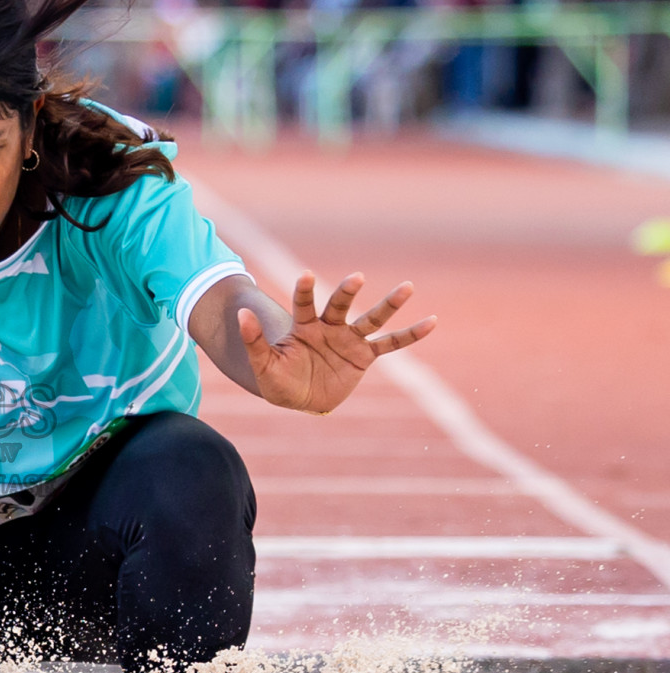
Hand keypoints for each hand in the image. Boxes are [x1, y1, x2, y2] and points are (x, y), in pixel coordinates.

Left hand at [237, 271, 435, 413]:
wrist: (299, 398)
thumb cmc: (278, 380)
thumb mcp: (262, 364)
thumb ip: (253, 340)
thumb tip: (241, 314)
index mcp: (303, 327)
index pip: (304, 304)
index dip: (305, 291)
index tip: (305, 275)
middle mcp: (329, 327)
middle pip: (340, 305)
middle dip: (348, 292)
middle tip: (357, 277)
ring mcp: (349, 340)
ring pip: (371, 319)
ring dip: (389, 304)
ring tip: (407, 287)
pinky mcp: (364, 356)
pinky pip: (390, 345)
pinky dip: (410, 335)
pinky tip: (431, 322)